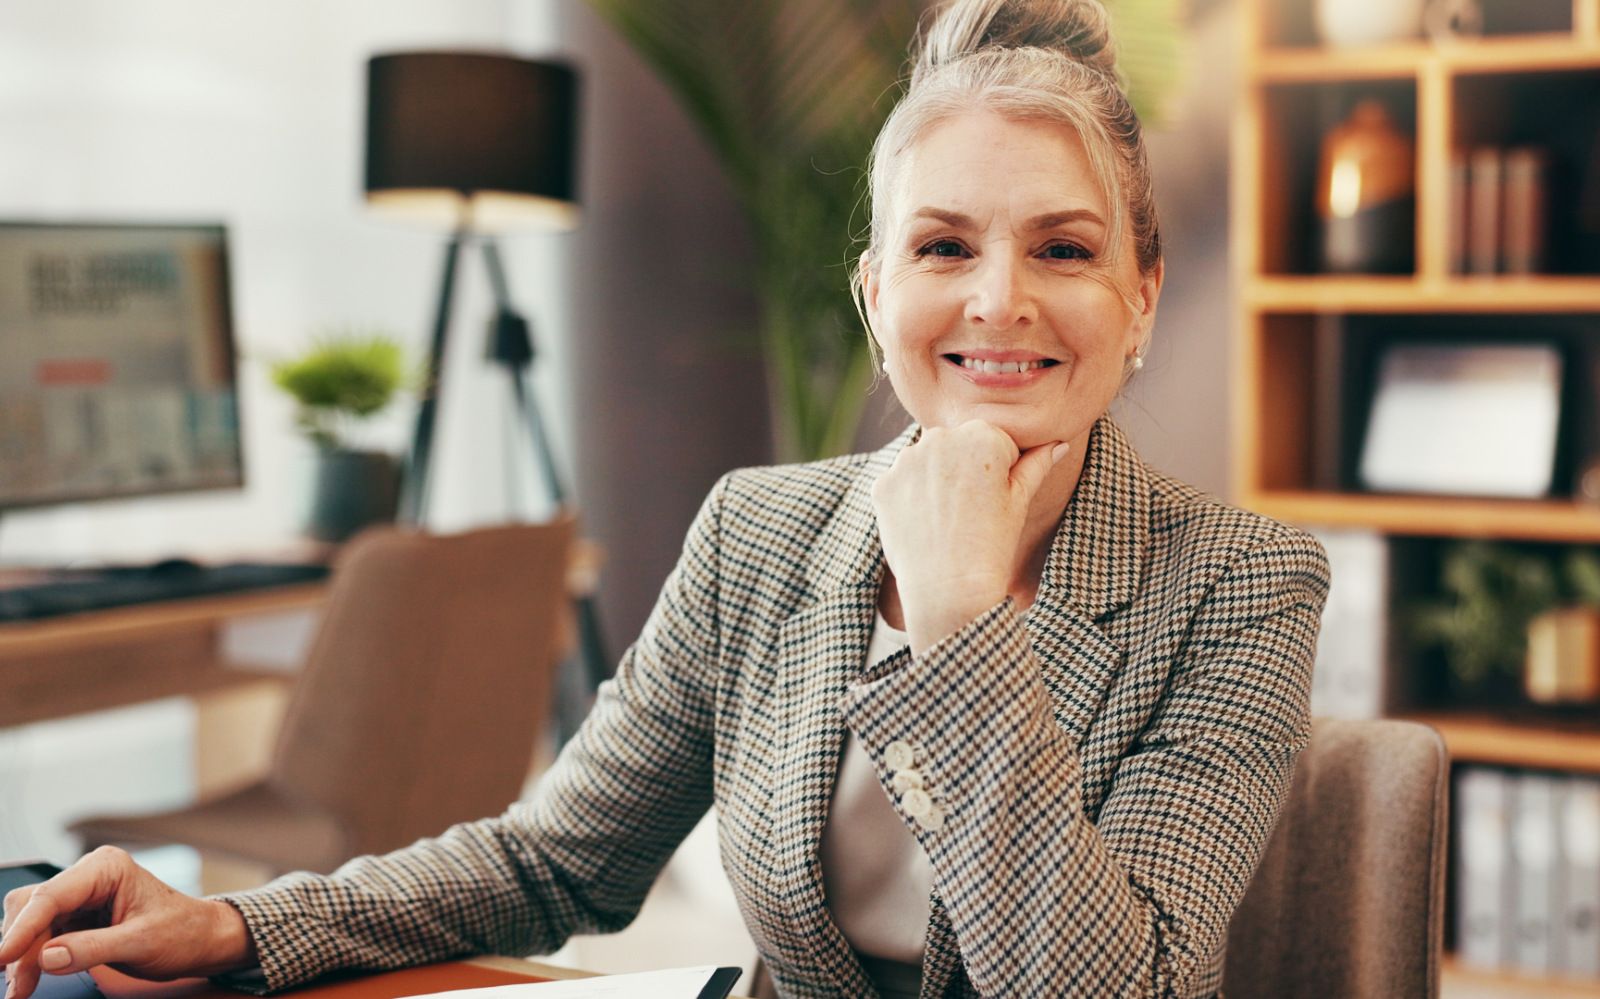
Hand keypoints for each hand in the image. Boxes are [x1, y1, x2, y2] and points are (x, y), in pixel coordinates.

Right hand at [0, 847, 257, 998]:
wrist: (201, 939)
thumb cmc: (183, 932)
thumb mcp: (141, 943)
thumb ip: (93, 948)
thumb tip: (46, 956)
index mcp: (106, 868)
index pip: (51, 896)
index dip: (22, 929)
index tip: (3, 958)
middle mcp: (88, 876)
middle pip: (32, 908)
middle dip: (19, 948)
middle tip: (16, 989)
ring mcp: (79, 896)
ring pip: (30, 922)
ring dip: (22, 957)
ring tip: (21, 990)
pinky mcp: (76, 918)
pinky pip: (41, 935)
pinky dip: (31, 958)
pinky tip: (27, 979)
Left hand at [872, 419, 1065, 652]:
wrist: (950, 589)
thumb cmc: (992, 545)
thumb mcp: (1020, 501)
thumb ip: (1036, 464)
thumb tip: (1058, 444)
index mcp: (982, 435)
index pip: (992, 440)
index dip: (997, 472)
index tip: (992, 499)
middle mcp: (939, 437)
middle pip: (955, 445)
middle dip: (963, 469)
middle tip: (970, 512)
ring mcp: (906, 460)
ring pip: (925, 462)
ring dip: (934, 481)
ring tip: (947, 519)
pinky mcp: (883, 484)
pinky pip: (900, 483)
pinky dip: (909, 500)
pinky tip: (923, 525)